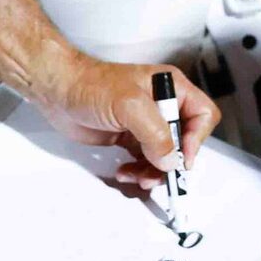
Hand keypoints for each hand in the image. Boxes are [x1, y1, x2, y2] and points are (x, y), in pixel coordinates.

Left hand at [39, 56, 219, 192]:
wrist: (59, 91)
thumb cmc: (90, 84)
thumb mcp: (129, 105)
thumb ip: (155, 132)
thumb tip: (169, 158)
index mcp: (170, 88)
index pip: (201, 115)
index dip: (196, 138)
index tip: (181, 158)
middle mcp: (162, 106)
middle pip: (184, 140)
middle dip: (171, 161)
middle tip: (160, 175)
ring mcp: (146, 123)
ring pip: (164, 156)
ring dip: (153, 171)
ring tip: (139, 177)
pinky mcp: (130, 137)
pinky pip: (145, 161)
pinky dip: (139, 171)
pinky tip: (126, 171)